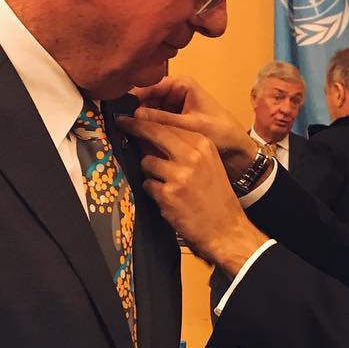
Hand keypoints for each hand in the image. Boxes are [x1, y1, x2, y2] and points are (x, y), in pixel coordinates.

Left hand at [123, 112, 268, 274]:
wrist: (226, 229)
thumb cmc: (215, 197)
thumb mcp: (207, 164)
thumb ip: (183, 148)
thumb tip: (149, 135)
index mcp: (202, 144)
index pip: (168, 125)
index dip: (146, 121)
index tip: (130, 118)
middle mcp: (191, 155)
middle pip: (153, 133)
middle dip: (134, 128)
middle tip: (121, 124)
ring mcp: (179, 175)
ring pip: (147, 162)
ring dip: (151, 173)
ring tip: (168, 185)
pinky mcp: (168, 194)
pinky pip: (147, 185)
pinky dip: (154, 192)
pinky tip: (169, 200)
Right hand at [129, 76, 257, 179]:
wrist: (237, 151)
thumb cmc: (221, 133)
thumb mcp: (191, 126)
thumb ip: (162, 120)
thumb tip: (133, 115)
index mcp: (181, 84)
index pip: (149, 86)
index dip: (132, 98)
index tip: (117, 110)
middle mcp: (174, 92)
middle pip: (145, 99)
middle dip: (133, 111)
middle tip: (117, 125)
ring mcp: (172, 107)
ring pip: (147, 112)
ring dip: (138, 122)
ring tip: (123, 133)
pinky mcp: (172, 121)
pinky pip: (153, 123)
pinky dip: (147, 130)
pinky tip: (136, 139)